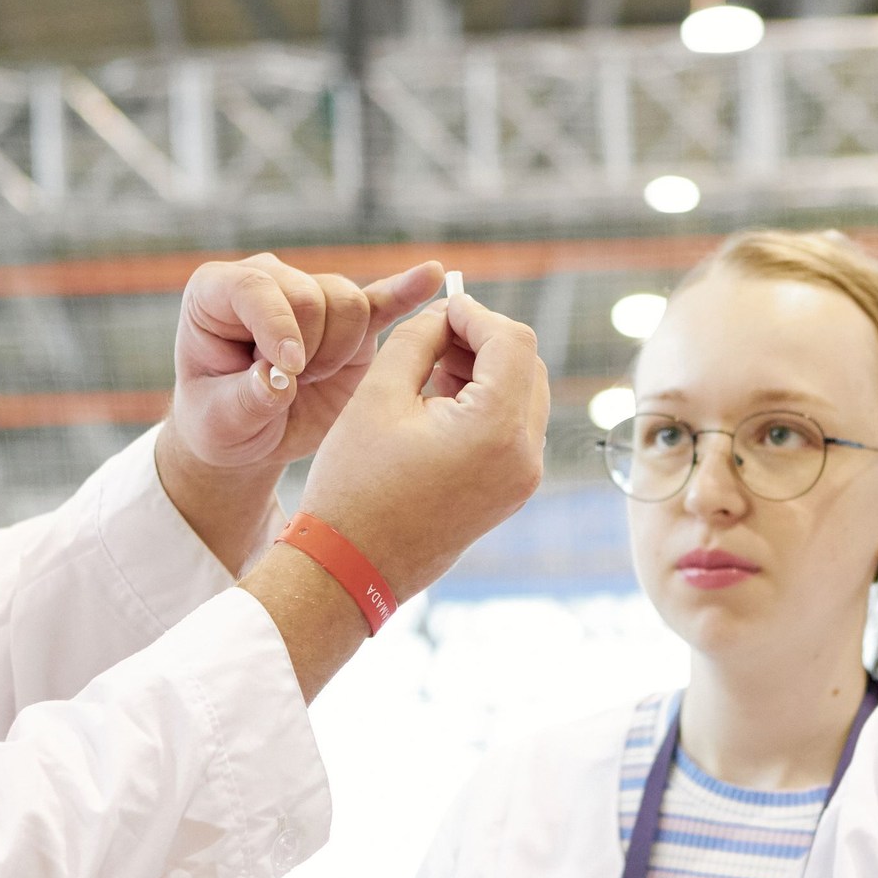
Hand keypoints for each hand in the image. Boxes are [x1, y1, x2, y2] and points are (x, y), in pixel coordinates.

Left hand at [167, 254, 445, 472]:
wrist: (249, 437)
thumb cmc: (220, 422)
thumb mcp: (219, 422)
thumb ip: (246, 400)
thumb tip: (278, 380)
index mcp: (217, 291)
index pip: (257, 288)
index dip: (280, 327)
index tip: (289, 371)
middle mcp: (267, 281)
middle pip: (312, 295)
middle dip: (310, 349)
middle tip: (292, 387)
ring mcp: (312, 296)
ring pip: (349, 304)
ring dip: (338, 352)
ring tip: (311, 379)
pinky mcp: (351, 322)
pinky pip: (381, 301)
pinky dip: (405, 290)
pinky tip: (431, 275)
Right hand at [293, 290, 550, 602]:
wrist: (350, 567)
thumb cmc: (354, 484)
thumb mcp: (377, 395)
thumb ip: (418, 339)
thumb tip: (446, 314)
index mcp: (496, 429)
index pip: (512, 342)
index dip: (476, 314)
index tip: (440, 310)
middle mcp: (525, 456)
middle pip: (527, 365)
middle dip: (484, 341)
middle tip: (434, 336)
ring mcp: (523, 479)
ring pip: (524, 395)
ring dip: (486, 371)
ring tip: (429, 371)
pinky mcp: (511, 493)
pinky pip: (514, 428)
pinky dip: (487, 404)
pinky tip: (439, 404)